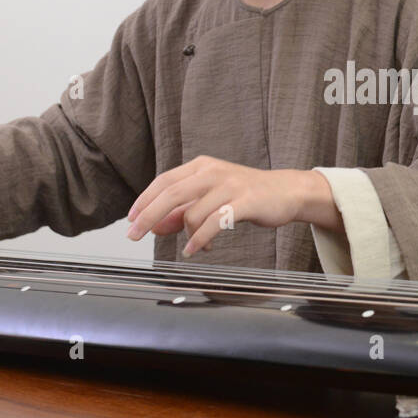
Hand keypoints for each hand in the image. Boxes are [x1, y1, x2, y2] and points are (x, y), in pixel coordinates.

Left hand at [125, 155, 339, 254]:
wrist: (287, 192)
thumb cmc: (247, 195)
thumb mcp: (211, 199)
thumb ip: (184, 210)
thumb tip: (156, 225)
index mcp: (201, 167)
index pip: (164, 181)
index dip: (144, 200)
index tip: (131, 219)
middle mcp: (213, 172)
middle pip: (171, 193)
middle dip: (148, 216)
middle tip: (134, 235)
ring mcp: (229, 185)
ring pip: (193, 212)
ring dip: (187, 235)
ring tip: (194, 246)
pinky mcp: (245, 201)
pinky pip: (214, 222)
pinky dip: (200, 239)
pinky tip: (195, 250)